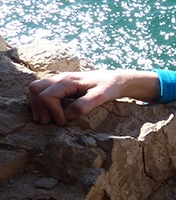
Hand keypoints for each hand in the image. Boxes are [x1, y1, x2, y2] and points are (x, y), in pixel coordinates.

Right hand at [27, 70, 159, 125]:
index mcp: (68, 81)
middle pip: (34, 89)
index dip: (52, 111)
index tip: (64, 121)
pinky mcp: (59, 85)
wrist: (117, 80)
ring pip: (34, 89)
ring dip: (37, 105)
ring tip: (49, 119)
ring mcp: (58, 81)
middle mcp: (60, 78)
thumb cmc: (110, 87)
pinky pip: (39, 91)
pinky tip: (48, 112)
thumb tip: (68, 115)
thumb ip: (85, 105)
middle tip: (52, 121)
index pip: (46, 95)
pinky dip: (38, 102)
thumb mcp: (101, 97)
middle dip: (39, 107)